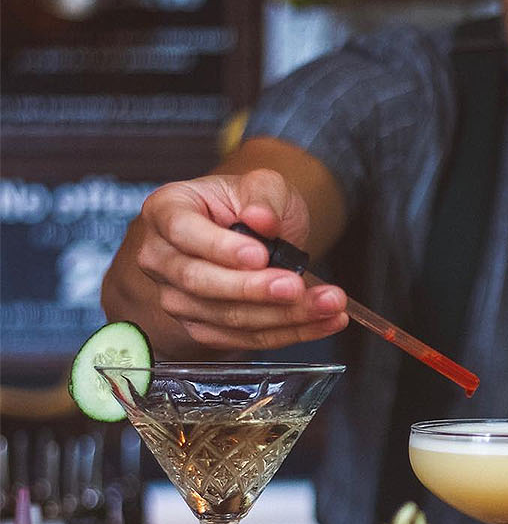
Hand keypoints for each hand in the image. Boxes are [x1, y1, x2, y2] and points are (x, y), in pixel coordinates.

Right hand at [102, 167, 348, 354]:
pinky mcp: (202, 327)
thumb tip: (261, 219)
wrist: (259, 233)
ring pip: (227, 317)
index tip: (260, 255)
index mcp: (166, 210)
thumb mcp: (264, 184)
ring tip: (330, 304)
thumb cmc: (252, 204)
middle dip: (254, 290)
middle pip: (200, 282)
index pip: (184, 232)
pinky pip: (244, 339)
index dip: (220, 248)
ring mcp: (177, 297)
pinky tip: (323, 321)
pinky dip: (289, 333)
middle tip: (296, 286)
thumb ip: (264, 197)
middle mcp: (161, 257)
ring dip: (284, 316)